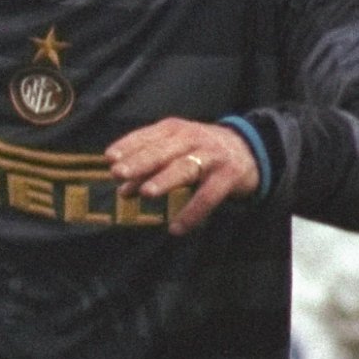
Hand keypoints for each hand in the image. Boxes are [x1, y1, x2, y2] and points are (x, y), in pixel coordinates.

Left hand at [105, 118, 259, 234]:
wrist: (249, 149)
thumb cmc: (200, 152)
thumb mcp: (174, 152)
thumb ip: (148, 169)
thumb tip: (121, 190)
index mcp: (175, 130)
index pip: (149, 136)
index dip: (129, 145)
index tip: (109, 158)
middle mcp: (193, 139)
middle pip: (163, 151)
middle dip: (140, 162)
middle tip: (119, 173)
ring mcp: (212, 156)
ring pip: (185, 168)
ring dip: (165, 179)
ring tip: (145, 192)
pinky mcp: (229, 176)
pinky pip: (208, 196)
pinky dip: (192, 213)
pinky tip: (176, 228)